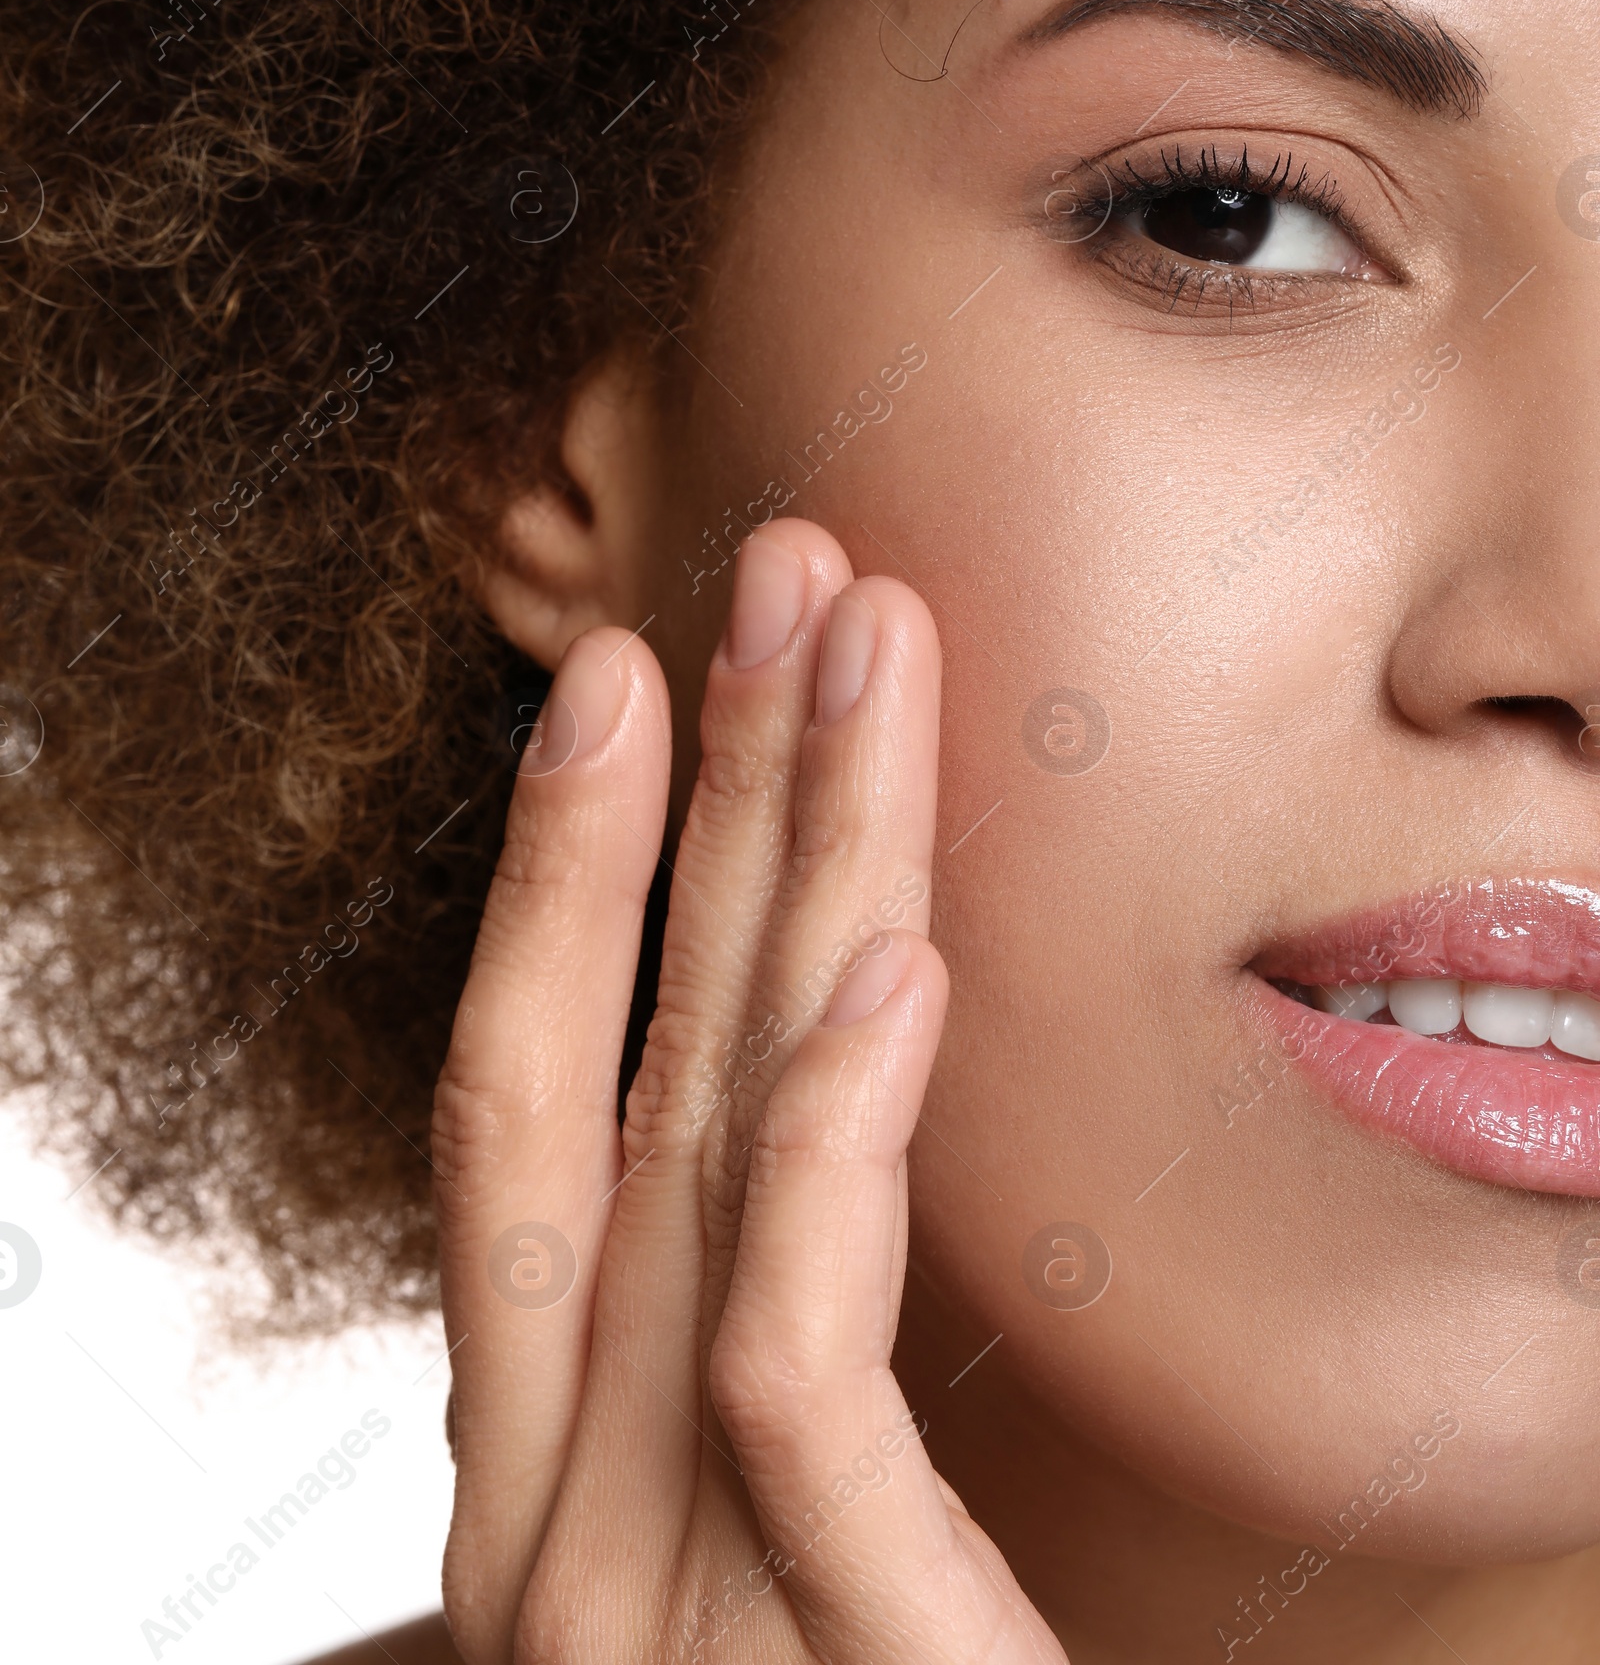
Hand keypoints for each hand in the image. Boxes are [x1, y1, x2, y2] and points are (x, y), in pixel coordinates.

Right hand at [433, 518, 1065, 1662]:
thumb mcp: (791, 1558)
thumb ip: (770, 1366)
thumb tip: (805, 1124)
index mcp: (568, 1474)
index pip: (543, 1120)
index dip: (570, 880)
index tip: (641, 671)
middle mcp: (564, 1516)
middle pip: (615, 1083)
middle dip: (684, 807)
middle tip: (763, 569)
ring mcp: (643, 1604)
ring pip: (695, 1167)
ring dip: (772, 884)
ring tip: (843, 651)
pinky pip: (786, 1379)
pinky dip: (821, 1159)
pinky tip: (885, 969)